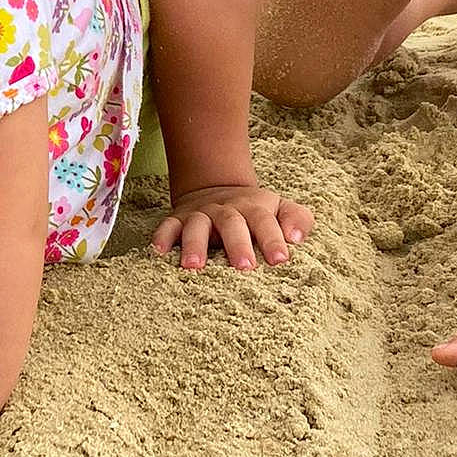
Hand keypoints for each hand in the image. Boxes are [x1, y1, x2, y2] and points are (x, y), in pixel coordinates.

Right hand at [150, 183, 314, 269]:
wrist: (217, 188)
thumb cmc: (255, 212)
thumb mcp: (281, 208)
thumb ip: (298, 219)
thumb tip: (297, 238)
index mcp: (254, 208)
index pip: (265, 221)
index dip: (272, 239)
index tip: (280, 260)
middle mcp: (226, 209)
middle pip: (231, 223)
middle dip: (237, 244)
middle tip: (244, 268)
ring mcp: (200, 214)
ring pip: (197, 225)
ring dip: (194, 244)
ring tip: (193, 267)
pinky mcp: (178, 219)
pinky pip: (167, 225)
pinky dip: (162, 237)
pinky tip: (158, 253)